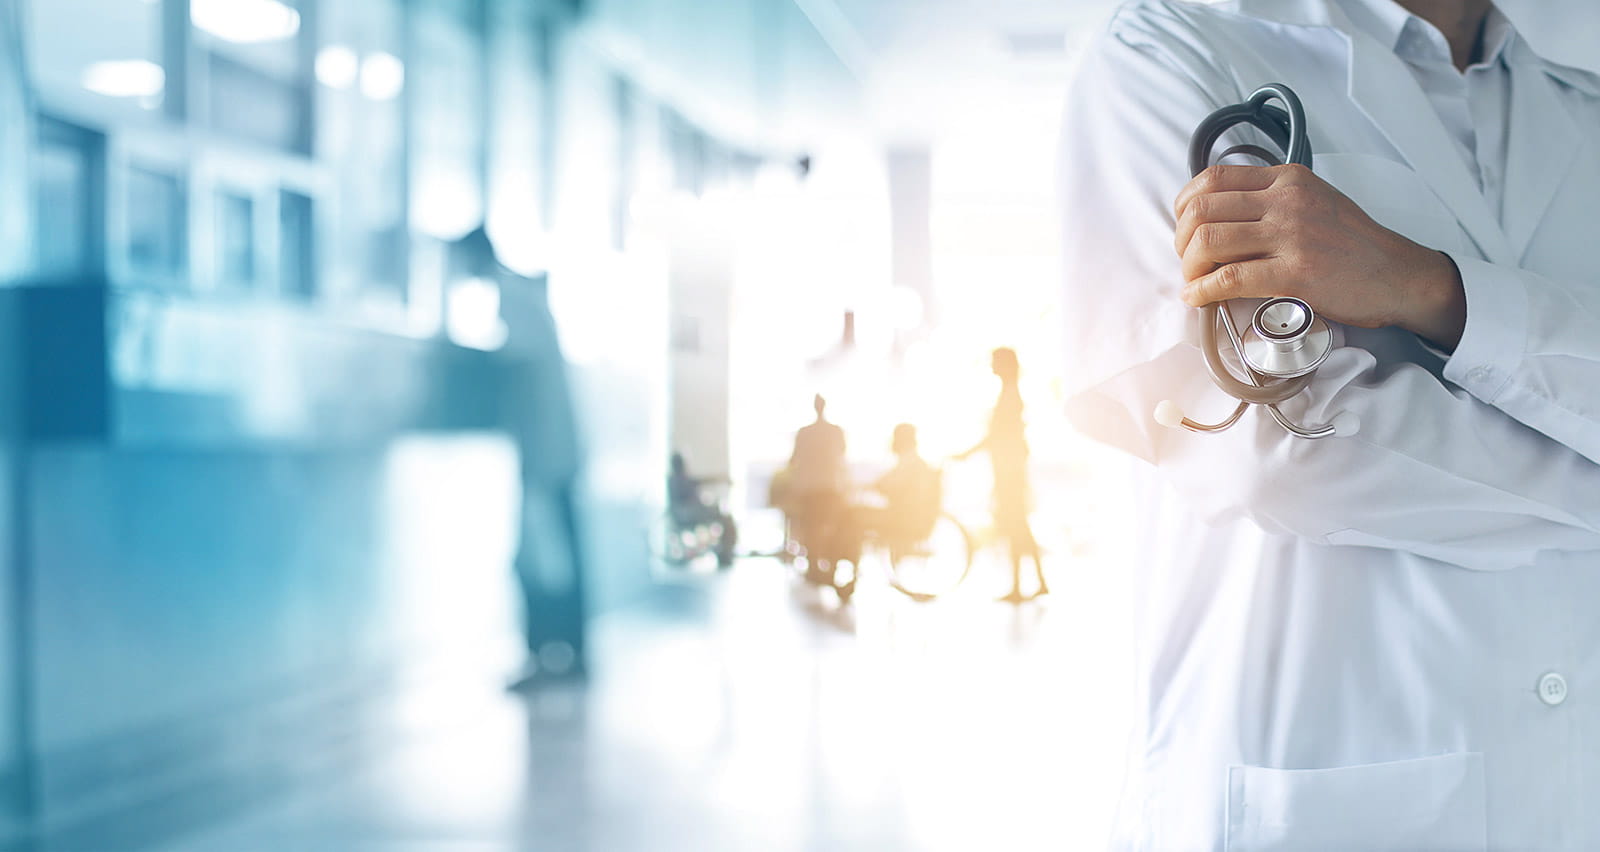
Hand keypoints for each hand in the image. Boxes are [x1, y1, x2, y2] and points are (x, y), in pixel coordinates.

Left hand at [1173, 164, 1465, 348]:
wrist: (1397, 274)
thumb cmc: (1352, 243)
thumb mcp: (1313, 200)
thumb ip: (1270, 200)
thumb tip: (1218, 215)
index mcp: (1287, 179)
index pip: (1213, 177)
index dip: (1185, 205)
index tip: (1184, 228)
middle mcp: (1287, 200)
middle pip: (1202, 210)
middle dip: (1181, 239)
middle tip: (1187, 260)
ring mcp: (1292, 235)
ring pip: (1210, 241)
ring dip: (1189, 266)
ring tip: (1193, 281)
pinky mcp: (1296, 273)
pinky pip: (1231, 278)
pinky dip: (1203, 290)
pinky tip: (1198, 298)